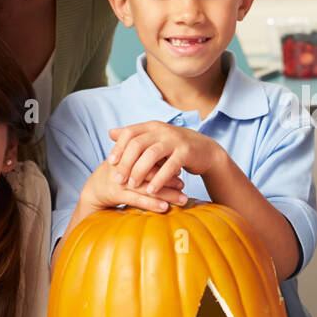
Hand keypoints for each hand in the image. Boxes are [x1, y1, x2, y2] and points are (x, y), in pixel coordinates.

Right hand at [83, 159, 186, 213]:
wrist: (94, 188)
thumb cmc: (117, 174)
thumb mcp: (129, 160)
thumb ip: (146, 157)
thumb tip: (171, 157)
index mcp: (128, 154)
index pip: (150, 156)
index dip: (166, 162)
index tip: (181, 167)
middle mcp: (124, 166)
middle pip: (151, 172)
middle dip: (169, 179)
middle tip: (184, 185)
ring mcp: (120, 180)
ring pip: (147, 187)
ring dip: (167, 194)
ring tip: (182, 199)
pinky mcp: (116, 194)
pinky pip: (137, 200)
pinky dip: (152, 204)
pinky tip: (165, 208)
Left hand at [107, 122, 223, 195]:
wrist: (205, 151)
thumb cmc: (175, 148)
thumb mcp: (155, 139)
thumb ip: (135, 137)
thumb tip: (110, 133)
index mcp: (152, 126)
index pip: (129, 132)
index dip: (118, 147)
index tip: (110, 163)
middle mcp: (162, 130)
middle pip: (137, 144)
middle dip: (126, 163)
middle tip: (118, 179)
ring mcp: (175, 140)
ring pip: (152, 154)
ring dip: (139, 171)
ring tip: (132, 185)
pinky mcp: (186, 152)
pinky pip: (170, 166)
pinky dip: (159, 179)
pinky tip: (152, 190)